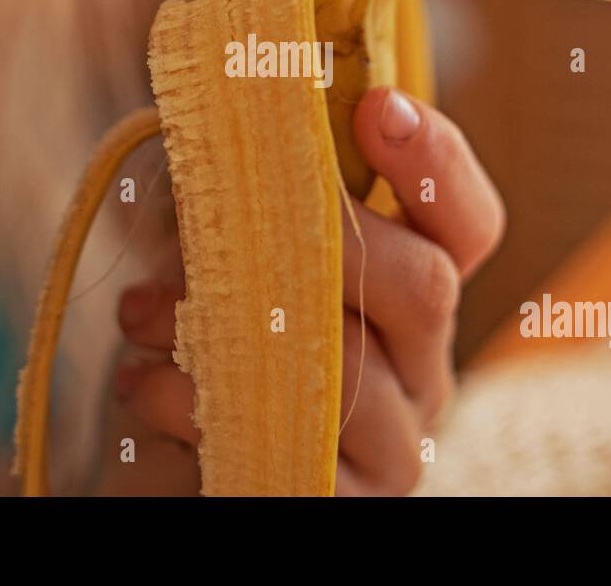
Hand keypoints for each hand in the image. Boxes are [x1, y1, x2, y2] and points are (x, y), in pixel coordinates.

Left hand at [113, 86, 504, 494]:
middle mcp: (421, 372)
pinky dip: (198, 405)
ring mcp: (392, 449)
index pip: (467, 225)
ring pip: (347, 366)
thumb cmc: (199, 348)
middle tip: (221, 227)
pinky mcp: (339, 504)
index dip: (435, 161)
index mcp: (410, 298)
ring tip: (142, 314)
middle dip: (322, 236)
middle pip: (425, 285)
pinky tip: (144, 385)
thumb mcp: (218, 255)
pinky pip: (291, 450)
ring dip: (226, 326)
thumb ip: (240, 194)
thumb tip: (225, 111)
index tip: (375, 106)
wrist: (165, 473)